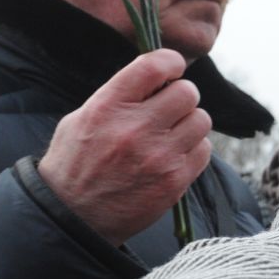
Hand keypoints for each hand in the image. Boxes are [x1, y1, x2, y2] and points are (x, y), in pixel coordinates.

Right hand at [40, 50, 212, 244]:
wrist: (74, 216)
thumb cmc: (76, 163)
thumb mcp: (82, 118)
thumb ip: (118, 96)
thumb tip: (156, 77)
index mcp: (108, 106)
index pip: (154, 66)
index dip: (170, 61)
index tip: (172, 67)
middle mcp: (136, 128)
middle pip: (187, 92)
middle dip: (181, 96)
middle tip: (169, 107)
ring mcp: (159, 155)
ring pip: (201, 120)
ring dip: (189, 123)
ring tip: (171, 133)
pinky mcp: (175, 179)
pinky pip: (204, 149)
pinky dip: (194, 149)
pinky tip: (174, 155)